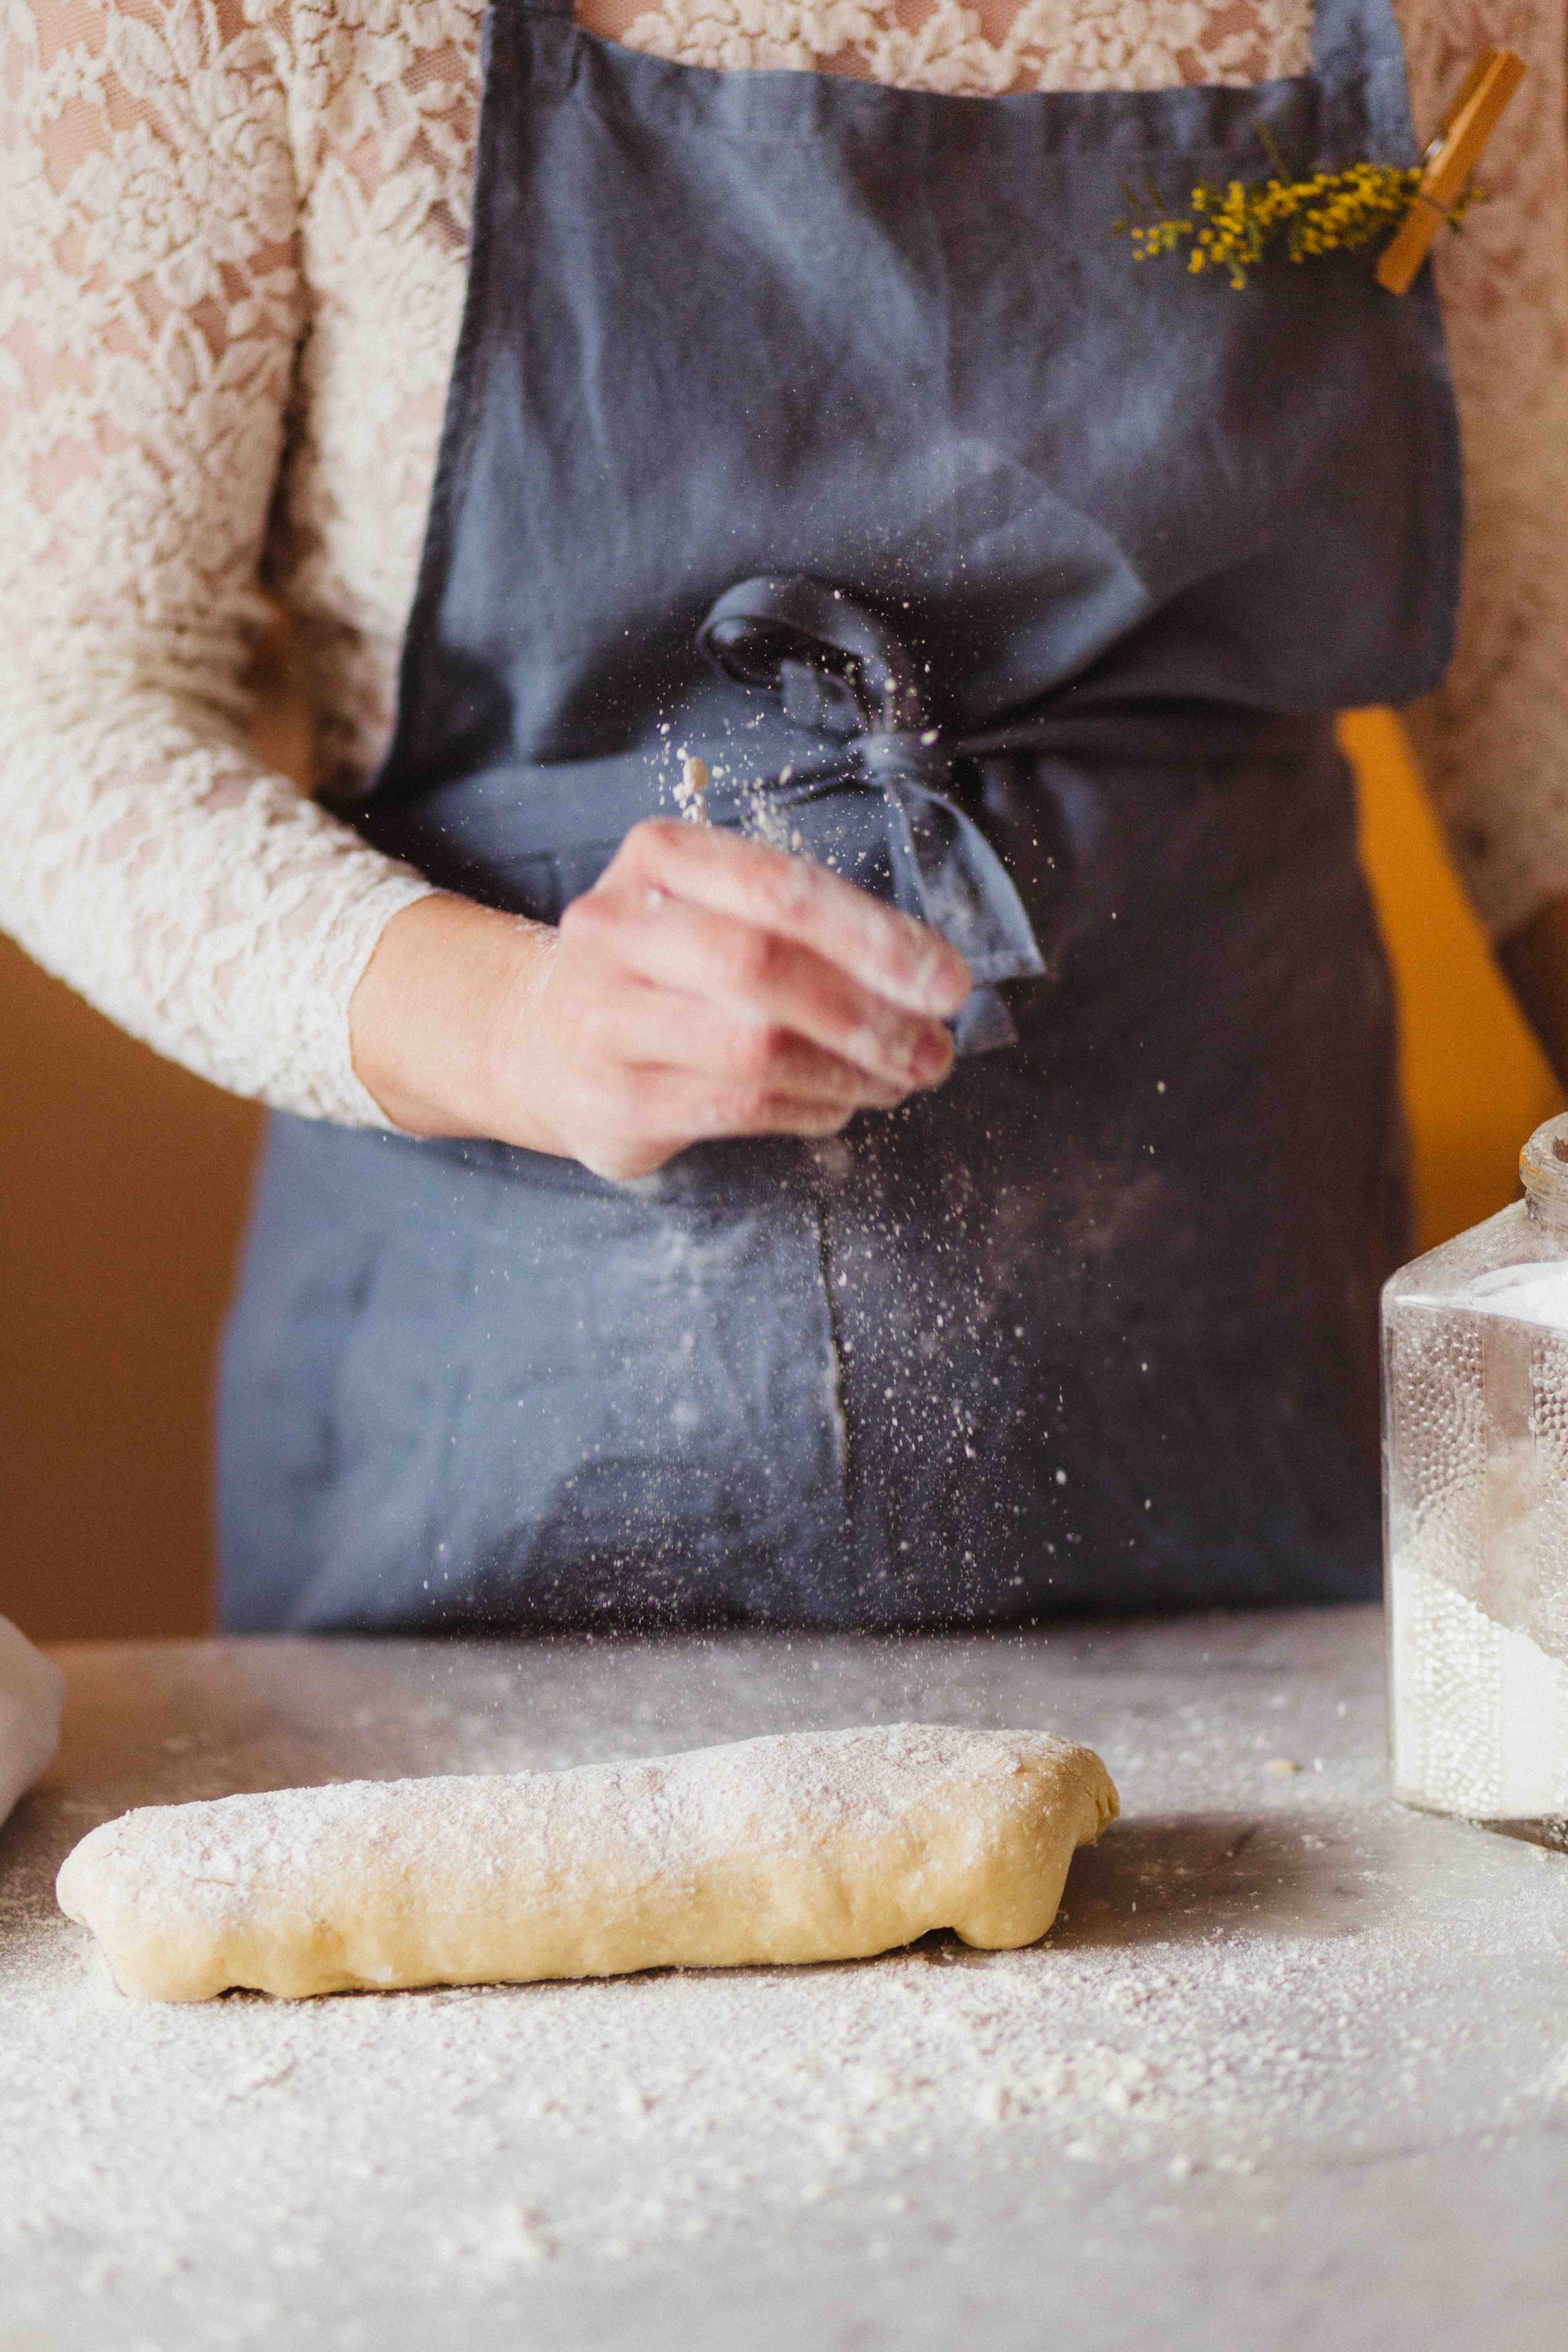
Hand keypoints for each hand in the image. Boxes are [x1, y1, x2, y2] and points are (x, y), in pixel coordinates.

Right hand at [350, 820, 970, 1178]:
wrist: (538, 1042)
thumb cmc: (662, 971)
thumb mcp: (716, 912)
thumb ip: (804, 928)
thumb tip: (924, 977)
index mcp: (659, 859)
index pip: (782, 889)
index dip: (876, 937)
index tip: (948, 981)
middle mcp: (617, 928)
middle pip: (764, 966)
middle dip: (869, 1013)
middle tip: (936, 1048)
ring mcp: (605, 1017)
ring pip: (754, 1047)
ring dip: (850, 1071)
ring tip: (900, 1079)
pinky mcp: (612, 1100)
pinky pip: (737, 1106)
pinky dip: (809, 1109)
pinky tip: (841, 1105)